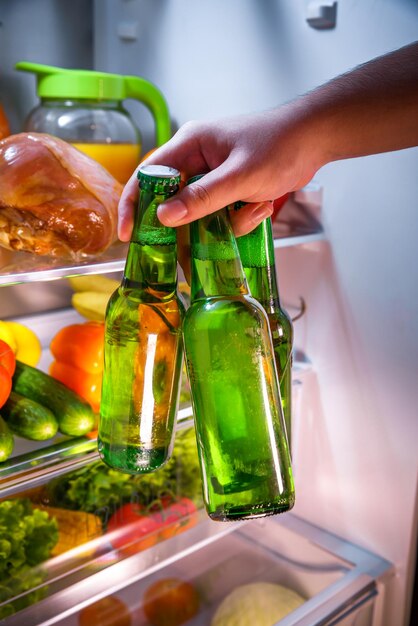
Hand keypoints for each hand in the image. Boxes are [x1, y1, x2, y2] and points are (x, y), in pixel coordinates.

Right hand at [117, 106, 320, 241]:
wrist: (315, 139)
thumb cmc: (279, 145)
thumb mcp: (239, 176)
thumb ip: (202, 198)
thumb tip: (164, 218)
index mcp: (190, 145)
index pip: (149, 175)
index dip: (134, 204)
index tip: (129, 235)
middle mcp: (196, 160)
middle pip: (174, 201)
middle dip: (190, 224)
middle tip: (197, 244)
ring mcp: (214, 177)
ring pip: (202, 214)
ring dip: (226, 222)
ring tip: (254, 208)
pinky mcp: (230, 190)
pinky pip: (222, 215)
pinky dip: (241, 219)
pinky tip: (261, 206)